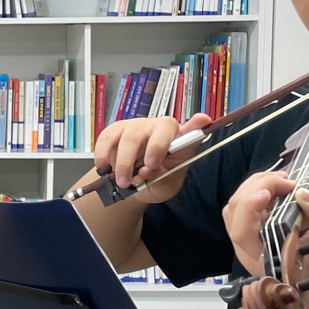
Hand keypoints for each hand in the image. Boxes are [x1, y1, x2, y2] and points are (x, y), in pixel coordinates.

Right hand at [84, 112, 211, 203]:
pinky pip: (108, 137)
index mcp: (179, 142)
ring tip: (122, 182)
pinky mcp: (116, 130)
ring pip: (131, 135)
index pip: (192, 130)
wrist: (130, 185)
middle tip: (146, 171)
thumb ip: (160, 179)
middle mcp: (160, 128)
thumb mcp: (164, 187)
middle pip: (162, 127)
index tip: (204, 120)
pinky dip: (104, 155)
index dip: (197, 124)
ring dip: (125, 162)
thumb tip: (146, 170)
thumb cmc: (153, 183)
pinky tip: (104, 169)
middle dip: (155, 148)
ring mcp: (138, 126)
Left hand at [223, 175, 308, 298]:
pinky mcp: (257, 241)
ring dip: (256, 188)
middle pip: (234, 213)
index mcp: (266, 260)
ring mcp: (251, 247)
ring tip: (283, 181)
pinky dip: (258, 196)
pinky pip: (246, 215)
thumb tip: (302, 193)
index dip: (252, 203)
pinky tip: (280, 192)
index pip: (241, 230)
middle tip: (288, 179)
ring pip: (236, 211)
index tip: (283, 188)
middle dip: (258, 186)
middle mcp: (251, 255)